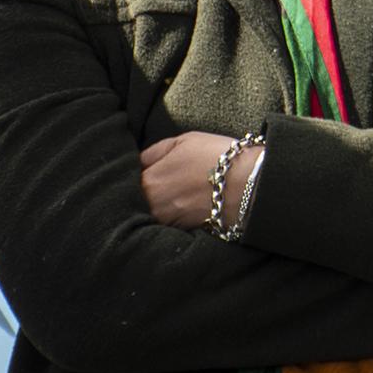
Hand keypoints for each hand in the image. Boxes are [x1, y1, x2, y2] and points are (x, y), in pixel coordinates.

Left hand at [140, 132, 259, 231]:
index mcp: (148, 181)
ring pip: (148, 213)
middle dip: (140, 192)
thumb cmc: (217, 158)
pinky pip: (165, 222)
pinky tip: (182, 205)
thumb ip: (153, 152)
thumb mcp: (183, 141)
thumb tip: (137, 162)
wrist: (248, 184)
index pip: (125, 181)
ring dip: (154, 205)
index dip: (132, 175)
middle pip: (134, 201)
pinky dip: (168, 215)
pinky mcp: (181, 231)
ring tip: (172, 193)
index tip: (142, 170)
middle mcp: (152, 205)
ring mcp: (166, 221)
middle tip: (158, 181)